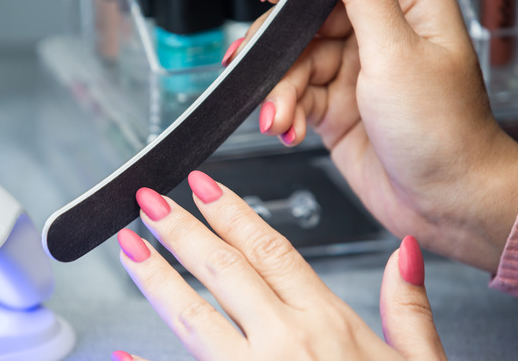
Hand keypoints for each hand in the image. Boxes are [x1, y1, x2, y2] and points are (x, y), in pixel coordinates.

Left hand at [111, 171, 446, 360]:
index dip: (232, 212)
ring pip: (193, 316)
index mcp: (328, 324)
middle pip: (223, 270)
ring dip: (156, 278)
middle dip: (180, 230)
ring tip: (129, 248)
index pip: (270, 250)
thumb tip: (403, 253)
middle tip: (149, 202)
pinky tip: (121, 353)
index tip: (202, 186)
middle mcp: (287, 344)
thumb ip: (408, 307)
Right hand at [223, 0, 517, 271]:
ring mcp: (355, 72)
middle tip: (257, 68)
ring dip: (280, 92)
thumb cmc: (442, 132)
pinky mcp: (336, 107)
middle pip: (307, 21)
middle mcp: (379, 35)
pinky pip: (295, 97)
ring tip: (279, 118)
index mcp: (408, 7)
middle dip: (279, 50)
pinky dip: (286, 113)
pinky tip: (289, 128)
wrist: (444, 204)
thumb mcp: (395, 54)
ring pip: (295, 63)